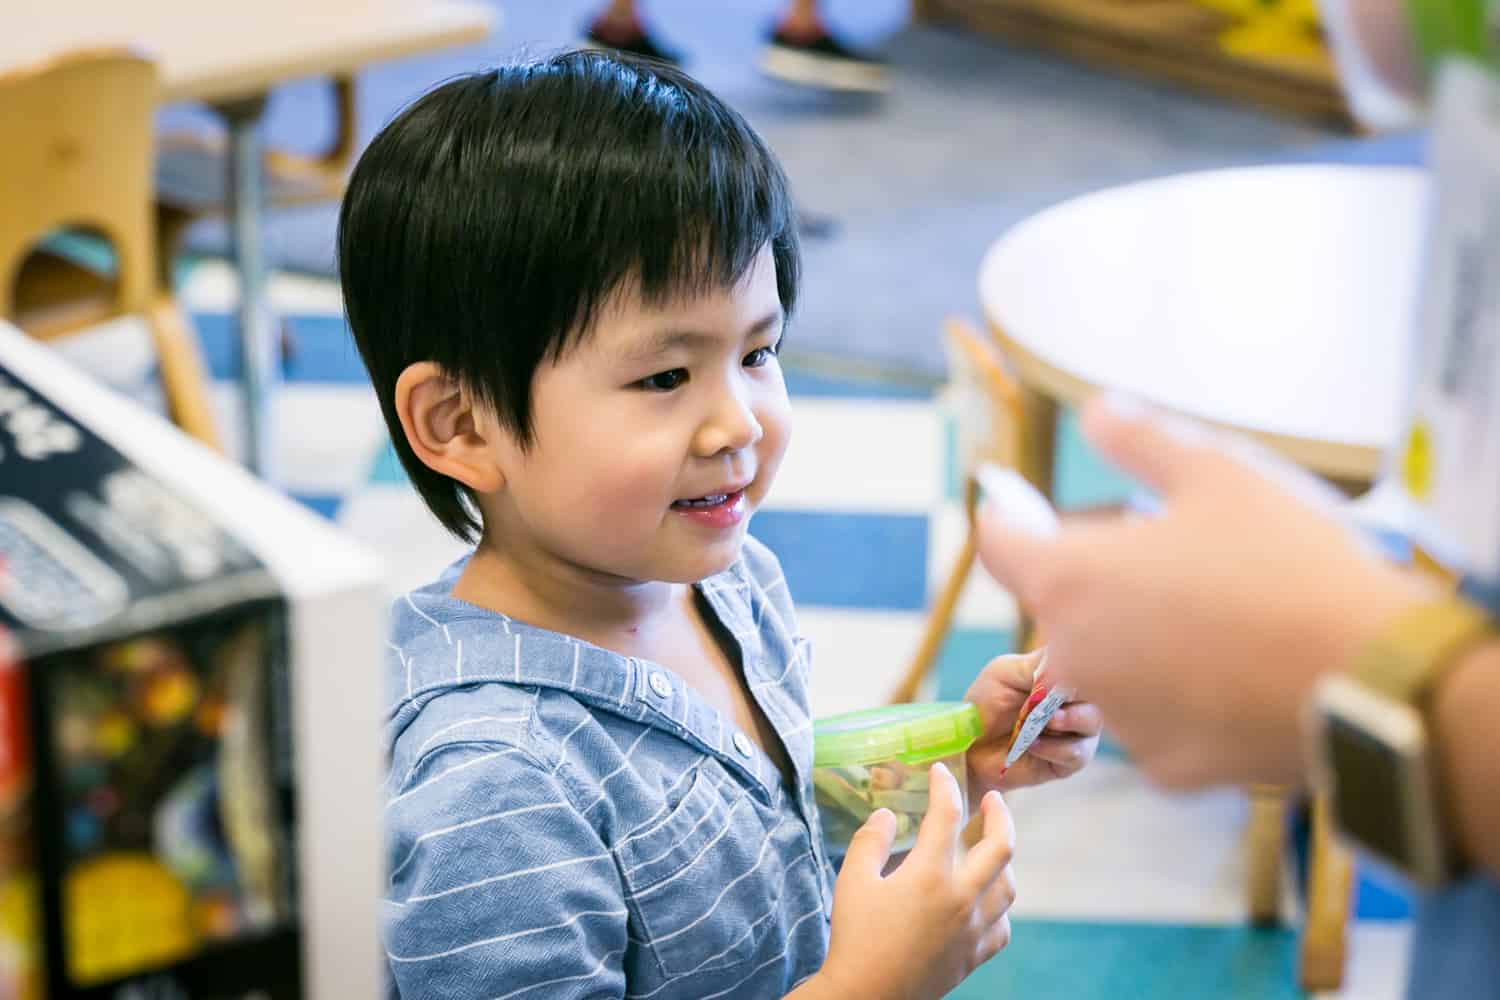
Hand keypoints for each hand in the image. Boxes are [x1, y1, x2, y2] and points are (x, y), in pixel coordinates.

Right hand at [818, 764, 1015, 999]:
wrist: (867, 998)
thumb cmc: (855, 938)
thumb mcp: (852, 881)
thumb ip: (871, 841)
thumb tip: (886, 815)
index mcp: (930, 876)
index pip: (947, 815)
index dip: (944, 786)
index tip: (940, 772)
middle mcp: (961, 900)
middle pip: (1001, 847)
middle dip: (1001, 815)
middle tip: (995, 800)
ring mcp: (973, 931)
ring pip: (1008, 886)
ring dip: (1002, 860)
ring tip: (989, 848)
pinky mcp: (974, 956)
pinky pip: (1002, 926)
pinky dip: (999, 907)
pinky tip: (984, 901)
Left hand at [964, 651, 1101, 794]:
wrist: (969, 746)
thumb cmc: (985, 704)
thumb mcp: (1005, 673)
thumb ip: (1037, 665)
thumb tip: (1067, 660)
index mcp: (1061, 675)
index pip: (1086, 663)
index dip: (1079, 665)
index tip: (1062, 669)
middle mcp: (1074, 701)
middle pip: (1097, 691)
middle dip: (1077, 692)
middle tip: (1053, 696)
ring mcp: (1075, 731)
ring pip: (1092, 722)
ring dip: (1069, 719)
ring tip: (1046, 721)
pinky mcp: (1068, 761)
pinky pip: (1076, 753)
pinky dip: (1055, 747)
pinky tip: (1033, 744)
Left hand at [975, 395, 1431, 789]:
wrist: (1376, 681)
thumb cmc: (1292, 564)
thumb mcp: (1219, 473)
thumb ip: (1140, 440)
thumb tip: (1094, 413)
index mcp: (1071, 580)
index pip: (1001, 544)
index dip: (1010, 519)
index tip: (1019, 508)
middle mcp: (1074, 658)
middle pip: (1065, 608)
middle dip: (1103, 582)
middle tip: (1178, 562)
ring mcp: (1118, 719)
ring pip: (1113, 668)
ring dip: (1143, 644)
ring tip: (1225, 619)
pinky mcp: (1167, 769)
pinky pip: (1160, 721)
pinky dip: (1188, 701)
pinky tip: (1243, 677)